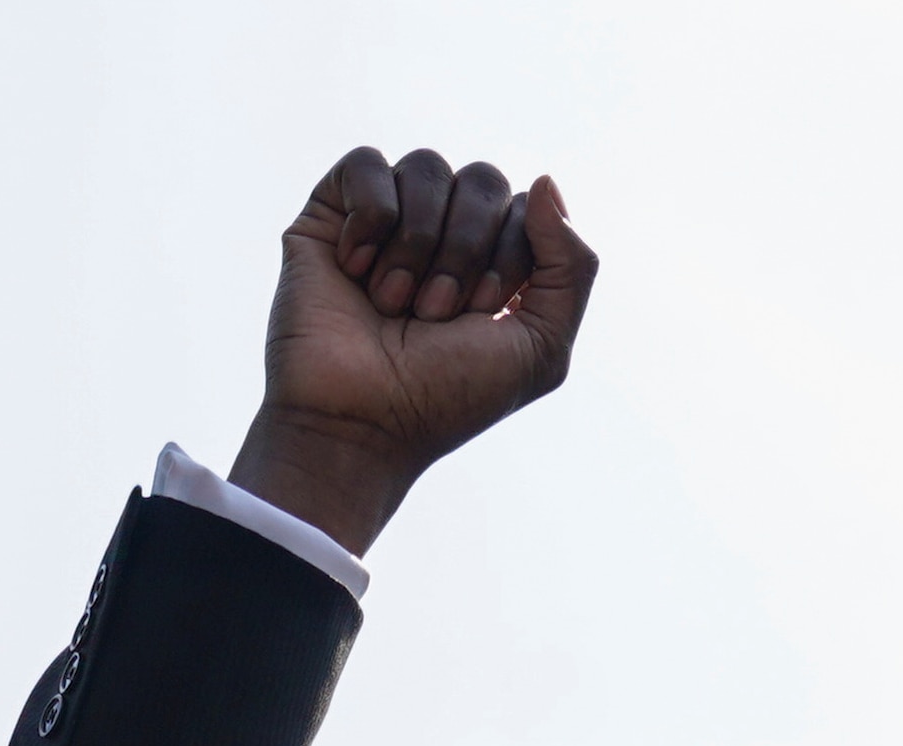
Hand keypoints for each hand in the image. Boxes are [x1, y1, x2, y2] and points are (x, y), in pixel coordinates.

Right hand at [230, 148, 597, 554]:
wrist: (359, 424)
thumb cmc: (445, 398)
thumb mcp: (541, 345)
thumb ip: (573, 265)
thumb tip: (543, 181)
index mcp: (491, 262)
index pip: (525, 208)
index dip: (509, 256)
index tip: (479, 316)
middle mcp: (440, 237)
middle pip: (482, 179)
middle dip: (466, 247)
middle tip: (434, 313)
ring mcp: (385, 225)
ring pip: (427, 166)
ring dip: (417, 242)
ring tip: (392, 303)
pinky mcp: (329, 220)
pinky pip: (366, 164)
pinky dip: (371, 215)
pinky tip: (355, 268)